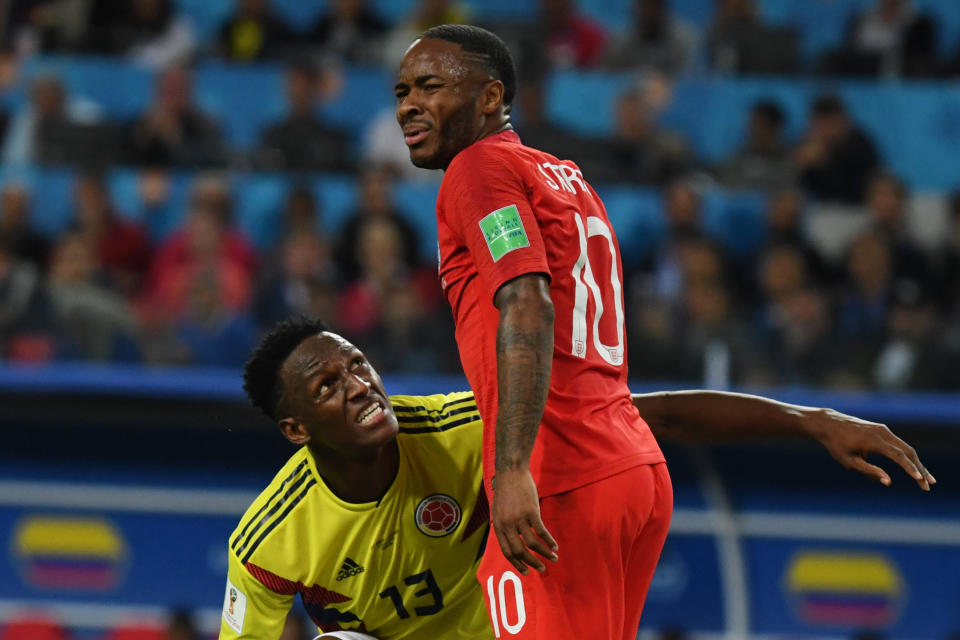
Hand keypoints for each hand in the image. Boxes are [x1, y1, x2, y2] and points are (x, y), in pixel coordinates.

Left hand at [491, 468, 557, 575]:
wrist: (511, 472)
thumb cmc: (506, 490)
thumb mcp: (498, 510)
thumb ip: (504, 526)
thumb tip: (511, 540)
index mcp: (499, 526)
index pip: (507, 552)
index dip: (517, 564)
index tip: (526, 572)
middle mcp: (507, 525)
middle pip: (519, 551)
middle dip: (531, 563)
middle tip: (542, 569)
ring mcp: (519, 518)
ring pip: (532, 544)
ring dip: (544, 554)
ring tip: (553, 558)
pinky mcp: (531, 511)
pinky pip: (541, 531)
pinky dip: (549, 540)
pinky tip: (555, 546)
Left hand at [804, 408, 935, 489]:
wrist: (829, 423)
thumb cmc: (836, 444)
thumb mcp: (848, 461)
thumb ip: (869, 471)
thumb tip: (888, 482)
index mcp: (872, 440)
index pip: (897, 455)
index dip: (909, 467)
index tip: (919, 479)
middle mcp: (881, 432)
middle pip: (908, 451)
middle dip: (920, 469)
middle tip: (928, 486)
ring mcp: (883, 429)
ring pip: (906, 448)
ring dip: (918, 464)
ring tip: (927, 480)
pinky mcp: (882, 430)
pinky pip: (900, 444)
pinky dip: (909, 457)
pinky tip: (915, 468)